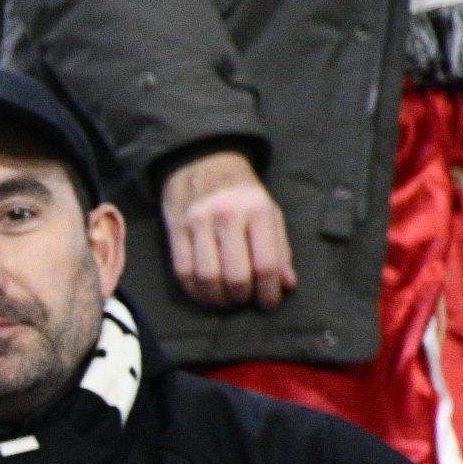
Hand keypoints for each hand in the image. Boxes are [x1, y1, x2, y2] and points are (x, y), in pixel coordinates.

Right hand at [159, 148, 295, 309]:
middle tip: (245, 300)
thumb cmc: (241, 192)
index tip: (269, 302)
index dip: (269, 291)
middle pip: (236, 274)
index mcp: (257, 211)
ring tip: (226, 301)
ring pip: (207, 277)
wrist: (202, 161)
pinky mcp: (175, 230)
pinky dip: (195, 290)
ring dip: (218, 298)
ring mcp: (198, 223)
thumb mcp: (269, 212)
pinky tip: (205, 294)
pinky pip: (183, 271)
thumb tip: (287, 285)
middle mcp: (227, 216)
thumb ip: (279, 248)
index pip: (265, 263)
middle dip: (242, 297)